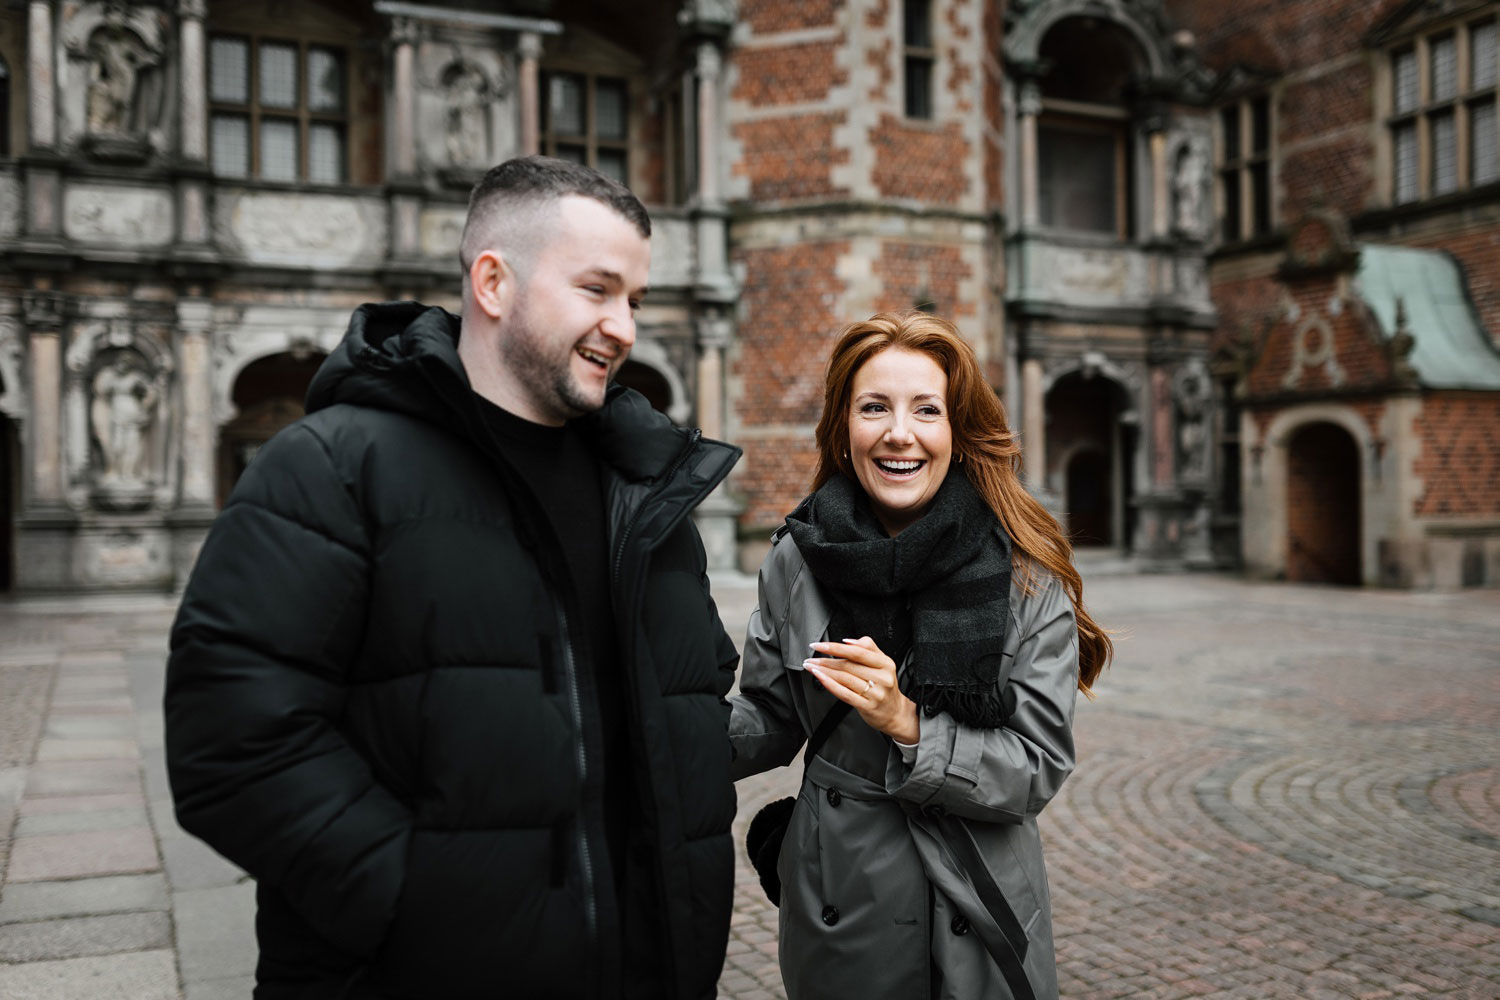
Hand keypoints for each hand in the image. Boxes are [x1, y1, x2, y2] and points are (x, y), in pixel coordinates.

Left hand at [803, 636, 919, 744]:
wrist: (895, 713)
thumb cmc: (885, 686)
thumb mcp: (883, 663)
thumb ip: (868, 648)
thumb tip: (848, 641)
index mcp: (885, 663)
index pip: (858, 651)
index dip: (836, 647)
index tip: (819, 645)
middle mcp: (882, 677)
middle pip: (849, 665)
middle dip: (826, 660)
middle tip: (811, 658)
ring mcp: (875, 693)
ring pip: (845, 678)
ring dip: (825, 671)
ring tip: (812, 667)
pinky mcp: (868, 706)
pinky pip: (845, 694)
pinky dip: (830, 685)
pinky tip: (821, 679)